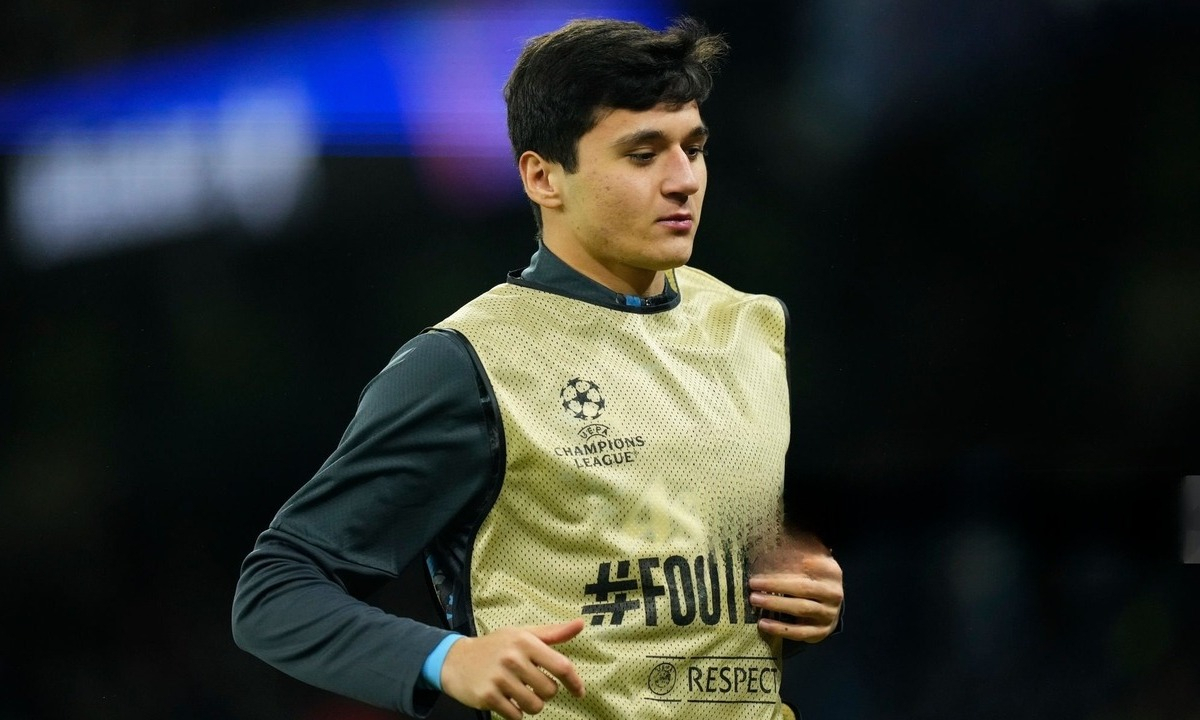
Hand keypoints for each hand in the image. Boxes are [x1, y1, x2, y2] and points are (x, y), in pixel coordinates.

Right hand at [440, 618, 585, 718]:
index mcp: (525, 641)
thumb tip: (580, 624)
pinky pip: (516, 716)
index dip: (574, 682)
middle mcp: (513, 658)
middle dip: (545, 692)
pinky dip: (515, 713)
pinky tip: (506, 700)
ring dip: (531, 704)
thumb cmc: (496, 647)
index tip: (579, 692)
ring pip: (535, 706)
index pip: (561, 666)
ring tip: (519, 693)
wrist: (456, 660)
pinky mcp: (488, 696)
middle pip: (550, 691)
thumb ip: (553, 633)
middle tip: (531, 684)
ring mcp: (499, 678)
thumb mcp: (522, 634)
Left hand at [749, 533, 842, 642]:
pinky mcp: (821, 632)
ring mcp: (829, 613)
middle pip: (802, 588)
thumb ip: (798, 547)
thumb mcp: (811, 560)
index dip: (784, 565)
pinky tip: (763, 624)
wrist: (830, 606)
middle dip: (775, 586)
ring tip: (755, 600)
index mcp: (831, 571)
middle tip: (752, 584)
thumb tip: (774, 529)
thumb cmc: (813, 579)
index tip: (762, 564)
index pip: (807, 566)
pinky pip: (799, 632)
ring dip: (776, 605)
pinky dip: (780, 629)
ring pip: (801, 609)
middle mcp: (834, 592)